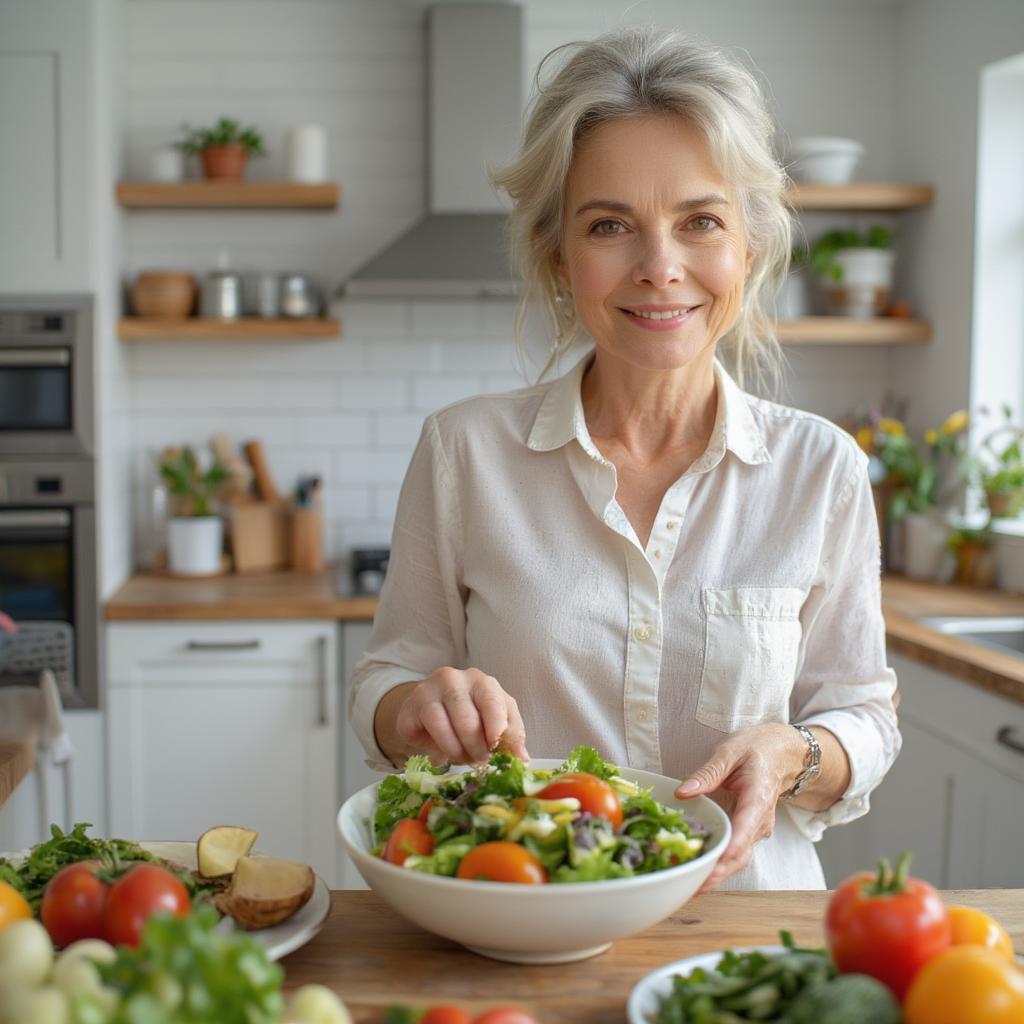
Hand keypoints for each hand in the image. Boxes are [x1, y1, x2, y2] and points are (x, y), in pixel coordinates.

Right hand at [394, 667, 529, 764]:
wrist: (429, 711)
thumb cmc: (470, 716)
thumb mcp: (494, 722)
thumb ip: (510, 736)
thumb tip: (522, 759)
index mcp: (482, 682)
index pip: (492, 702)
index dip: (496, 728)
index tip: (496, 748)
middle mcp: (455, 679)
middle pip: (469, 719)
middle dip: (477, 748)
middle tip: (480, 760)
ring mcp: (429, 690)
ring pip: (446, 726)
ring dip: (458, 751)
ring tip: (464, 758)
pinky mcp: (411, 706)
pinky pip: (425, 731)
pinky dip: (437, 748)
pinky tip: (443, 752)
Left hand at [674, 723, 805, 892]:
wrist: (782, 754)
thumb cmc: (756, 750)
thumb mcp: (730, 752)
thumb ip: (707, 772)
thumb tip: (682, 792)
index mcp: (758, 798)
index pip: (745, 830)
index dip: (729, 851)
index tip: (712, 865)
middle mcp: (760, 821)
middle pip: (742, 855)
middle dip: (718, 873)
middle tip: (692, 887)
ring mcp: (756, 829)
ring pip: (739, 859)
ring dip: (717, 874)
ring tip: (689, 885)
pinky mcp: (749, 833)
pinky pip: (735, 853)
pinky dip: (718, 865)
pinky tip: (697, 871)